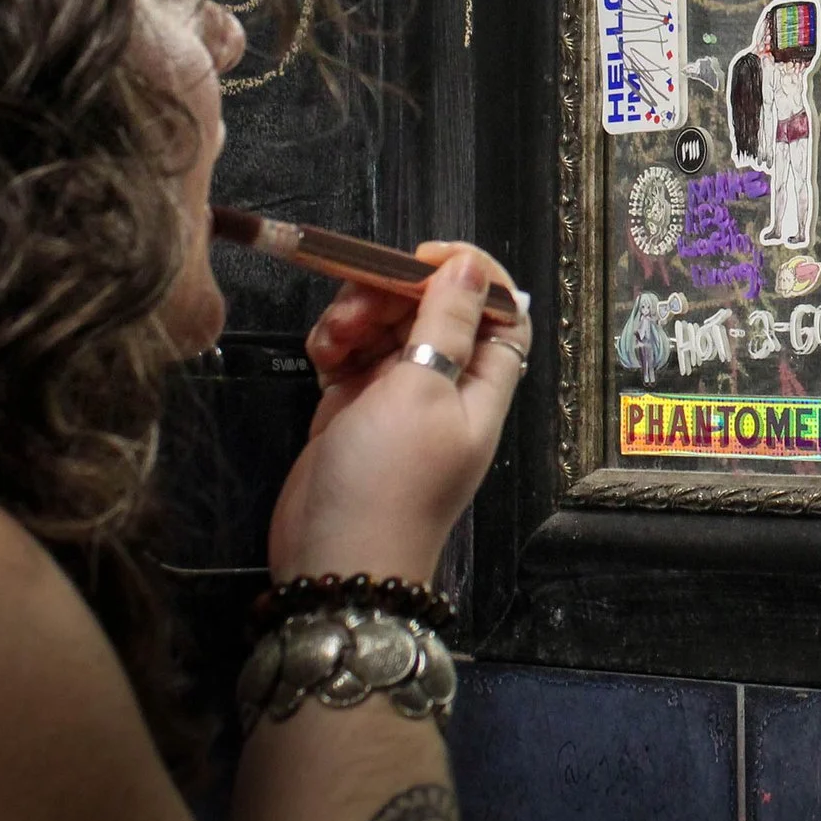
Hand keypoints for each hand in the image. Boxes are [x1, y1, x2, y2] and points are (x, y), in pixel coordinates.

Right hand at [265, 242, 531, 585]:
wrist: (335, 562)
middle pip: (433, 310)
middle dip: (395, 293)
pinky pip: (349, 354)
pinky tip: (320, 352)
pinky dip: (334, 344)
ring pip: (386, 327)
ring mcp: (397, 397)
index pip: (500, 312)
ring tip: (332, 338)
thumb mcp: (421, 393)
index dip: (471, 277)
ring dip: (357, 316)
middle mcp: (446, 386)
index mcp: (482, 384)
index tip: (424, 258)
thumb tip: (473, 267)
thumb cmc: (389, 481)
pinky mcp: (352, 409)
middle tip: (358, 302)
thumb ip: (446, 324)